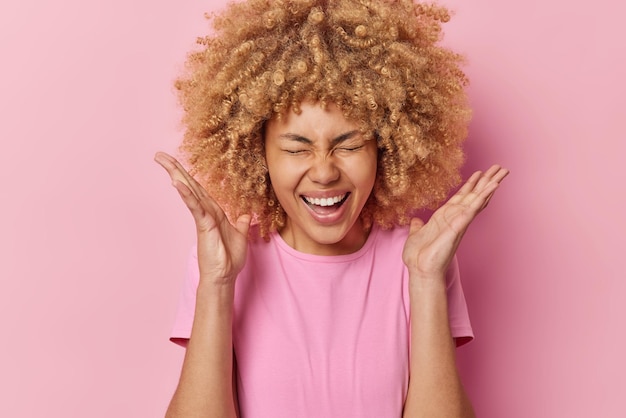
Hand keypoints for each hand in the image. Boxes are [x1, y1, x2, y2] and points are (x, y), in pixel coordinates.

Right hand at [155, 152, 250, 283]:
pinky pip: (195, 207)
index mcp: (213, 212)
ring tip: (163, 161)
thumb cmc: (229, 259)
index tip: (175, 162)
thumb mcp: (241, 236)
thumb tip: (246, 214)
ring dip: (177, 175)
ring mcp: (203, 218)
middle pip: (190, 185)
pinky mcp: (204, 225)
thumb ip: (242, 223)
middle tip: (158, 155)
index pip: (199, 188)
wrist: (225, 276)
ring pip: (190, 191)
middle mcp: (206, 212)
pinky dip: (187, 194)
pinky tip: (178, 183)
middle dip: (175, 168)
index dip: (188, 174)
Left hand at [402, 165, 508, 279]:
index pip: (461, 197)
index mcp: (445, 217)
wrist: (420, 269)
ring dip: (490, 184)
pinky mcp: (459, 226)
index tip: (480, 172)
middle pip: (475, 195)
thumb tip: (415, 221)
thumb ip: (417, 227)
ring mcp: (459, 222)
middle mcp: (456, 218)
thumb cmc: (419, 256)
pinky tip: (493, 186)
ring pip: (478, 199)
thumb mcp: (416, 235)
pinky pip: (473, 209)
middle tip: (500, 167)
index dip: (471, 184)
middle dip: (487, 180)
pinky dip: (483, 197)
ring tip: (502, 172)